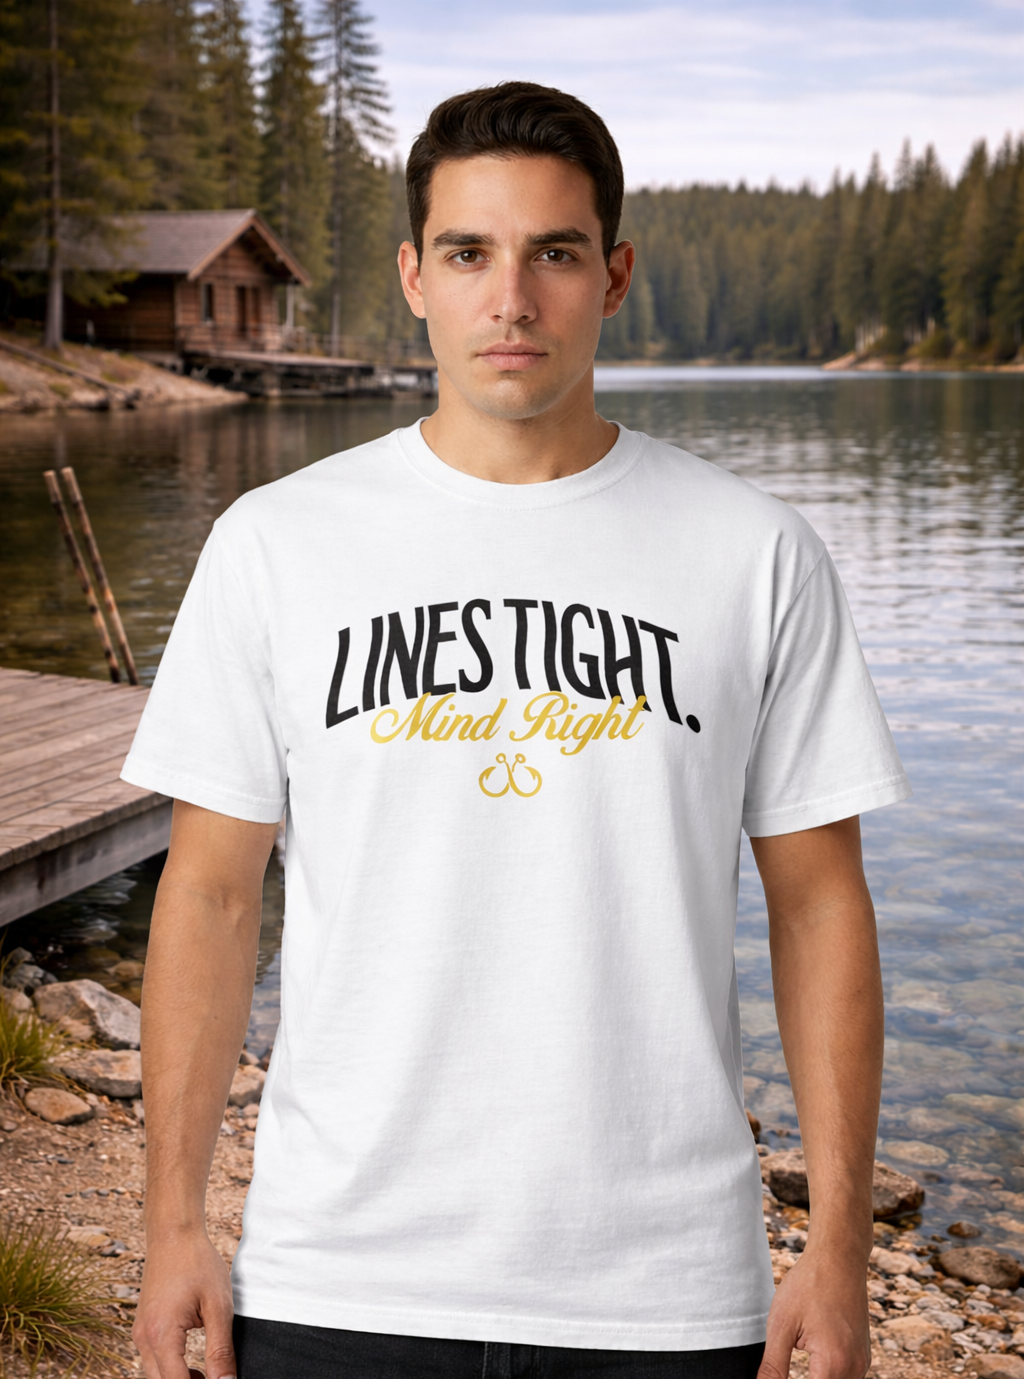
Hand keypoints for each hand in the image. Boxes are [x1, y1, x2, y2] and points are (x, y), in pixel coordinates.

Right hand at [133, 1230, 235, 1378]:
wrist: (173, 1234)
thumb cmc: (197, 1263)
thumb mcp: (218, 1305)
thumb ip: (221, 1350)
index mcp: (161, 1335)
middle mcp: (143, 1339)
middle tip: (217, 1378)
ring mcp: (139, 1334)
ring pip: (156, 1376)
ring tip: (207, 1374)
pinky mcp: (142, 1328)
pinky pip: (153, 1361)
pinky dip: (171, 1369)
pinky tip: (193, 1364)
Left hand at [758, 1245, 870, 1378]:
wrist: (839, 1258)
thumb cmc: (809, 1285)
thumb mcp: (782, 1324)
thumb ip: (773, 1366)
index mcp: (833, 1364)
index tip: (775, 1376)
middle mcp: (854, 1369)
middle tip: (783, 1364)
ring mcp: (862, 1362)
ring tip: (799, 1359)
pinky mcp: (864, 1355)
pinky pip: (847, 1377)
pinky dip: (829, 1375)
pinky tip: (813, 1361)